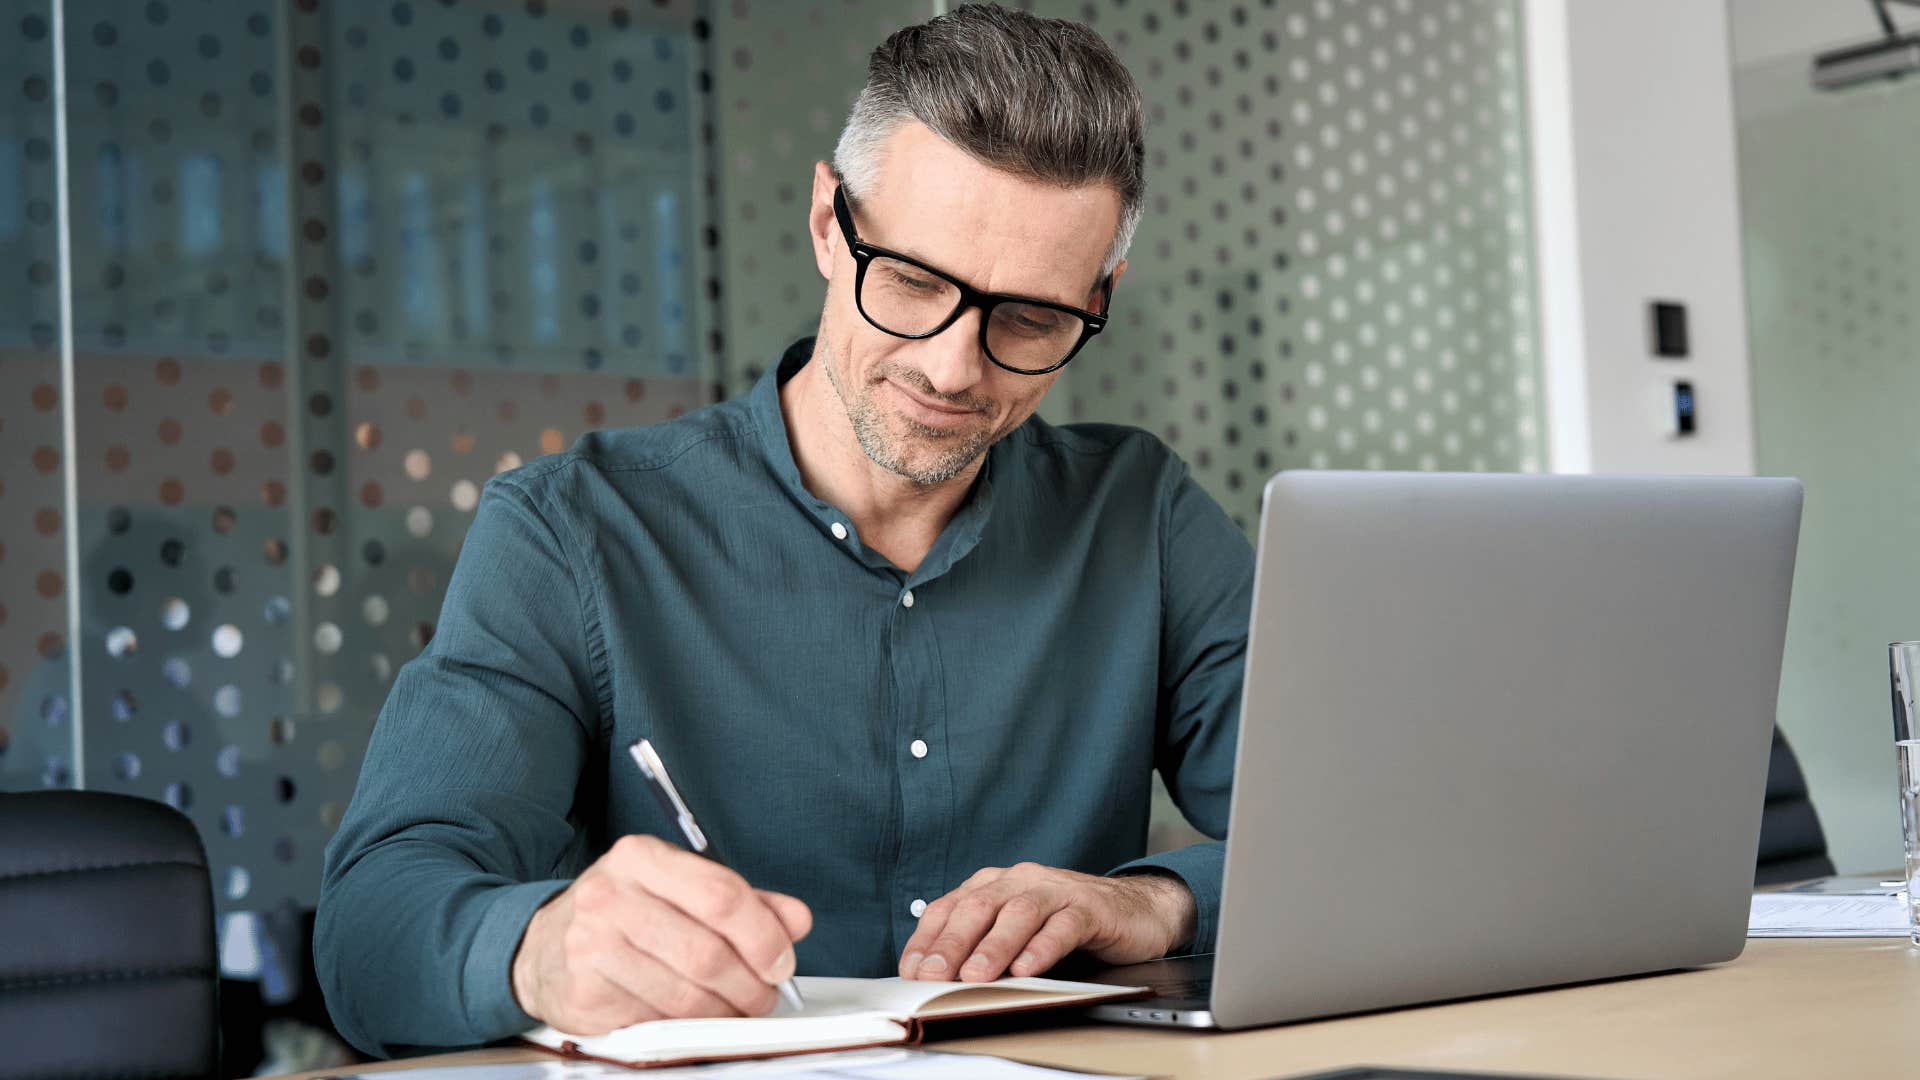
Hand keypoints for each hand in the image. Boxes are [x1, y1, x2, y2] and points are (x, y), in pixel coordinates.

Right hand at [510, 834, 811, 1033]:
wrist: (539, 947)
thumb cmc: (620, 915)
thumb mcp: (677, 890)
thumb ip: (741, 902)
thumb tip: (796, 919)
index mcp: (641, 858)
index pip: (721, 895)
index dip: (764, 935)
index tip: (781, 959)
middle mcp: (611, 896)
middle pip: (707, 952)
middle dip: (750, 984)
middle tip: (765, 996)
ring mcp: (591, 946)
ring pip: (685, 994)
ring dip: (725, 1013)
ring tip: (736, 1010)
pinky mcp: (584, 993)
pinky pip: (656, 1020)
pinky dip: (687, 1027)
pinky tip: (693, 1018)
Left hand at [898, 863, 1194, 981]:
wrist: (1136, 910)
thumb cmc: (1068, 923)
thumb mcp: (1018, 932)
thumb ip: (983, 945)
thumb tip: (939, 979)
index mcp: (996, 884)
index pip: (950, 907)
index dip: (927, 939)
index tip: (911, 971)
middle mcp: (1022, 881)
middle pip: (979, 907)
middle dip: (952, 944)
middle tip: (935, 977)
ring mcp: (1057, 890)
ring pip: (1019, 913)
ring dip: (994, 947)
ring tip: (976, 976)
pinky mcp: (1090, 908)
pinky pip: (1063, 926)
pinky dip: (1043, 947)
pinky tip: (1028, 968)